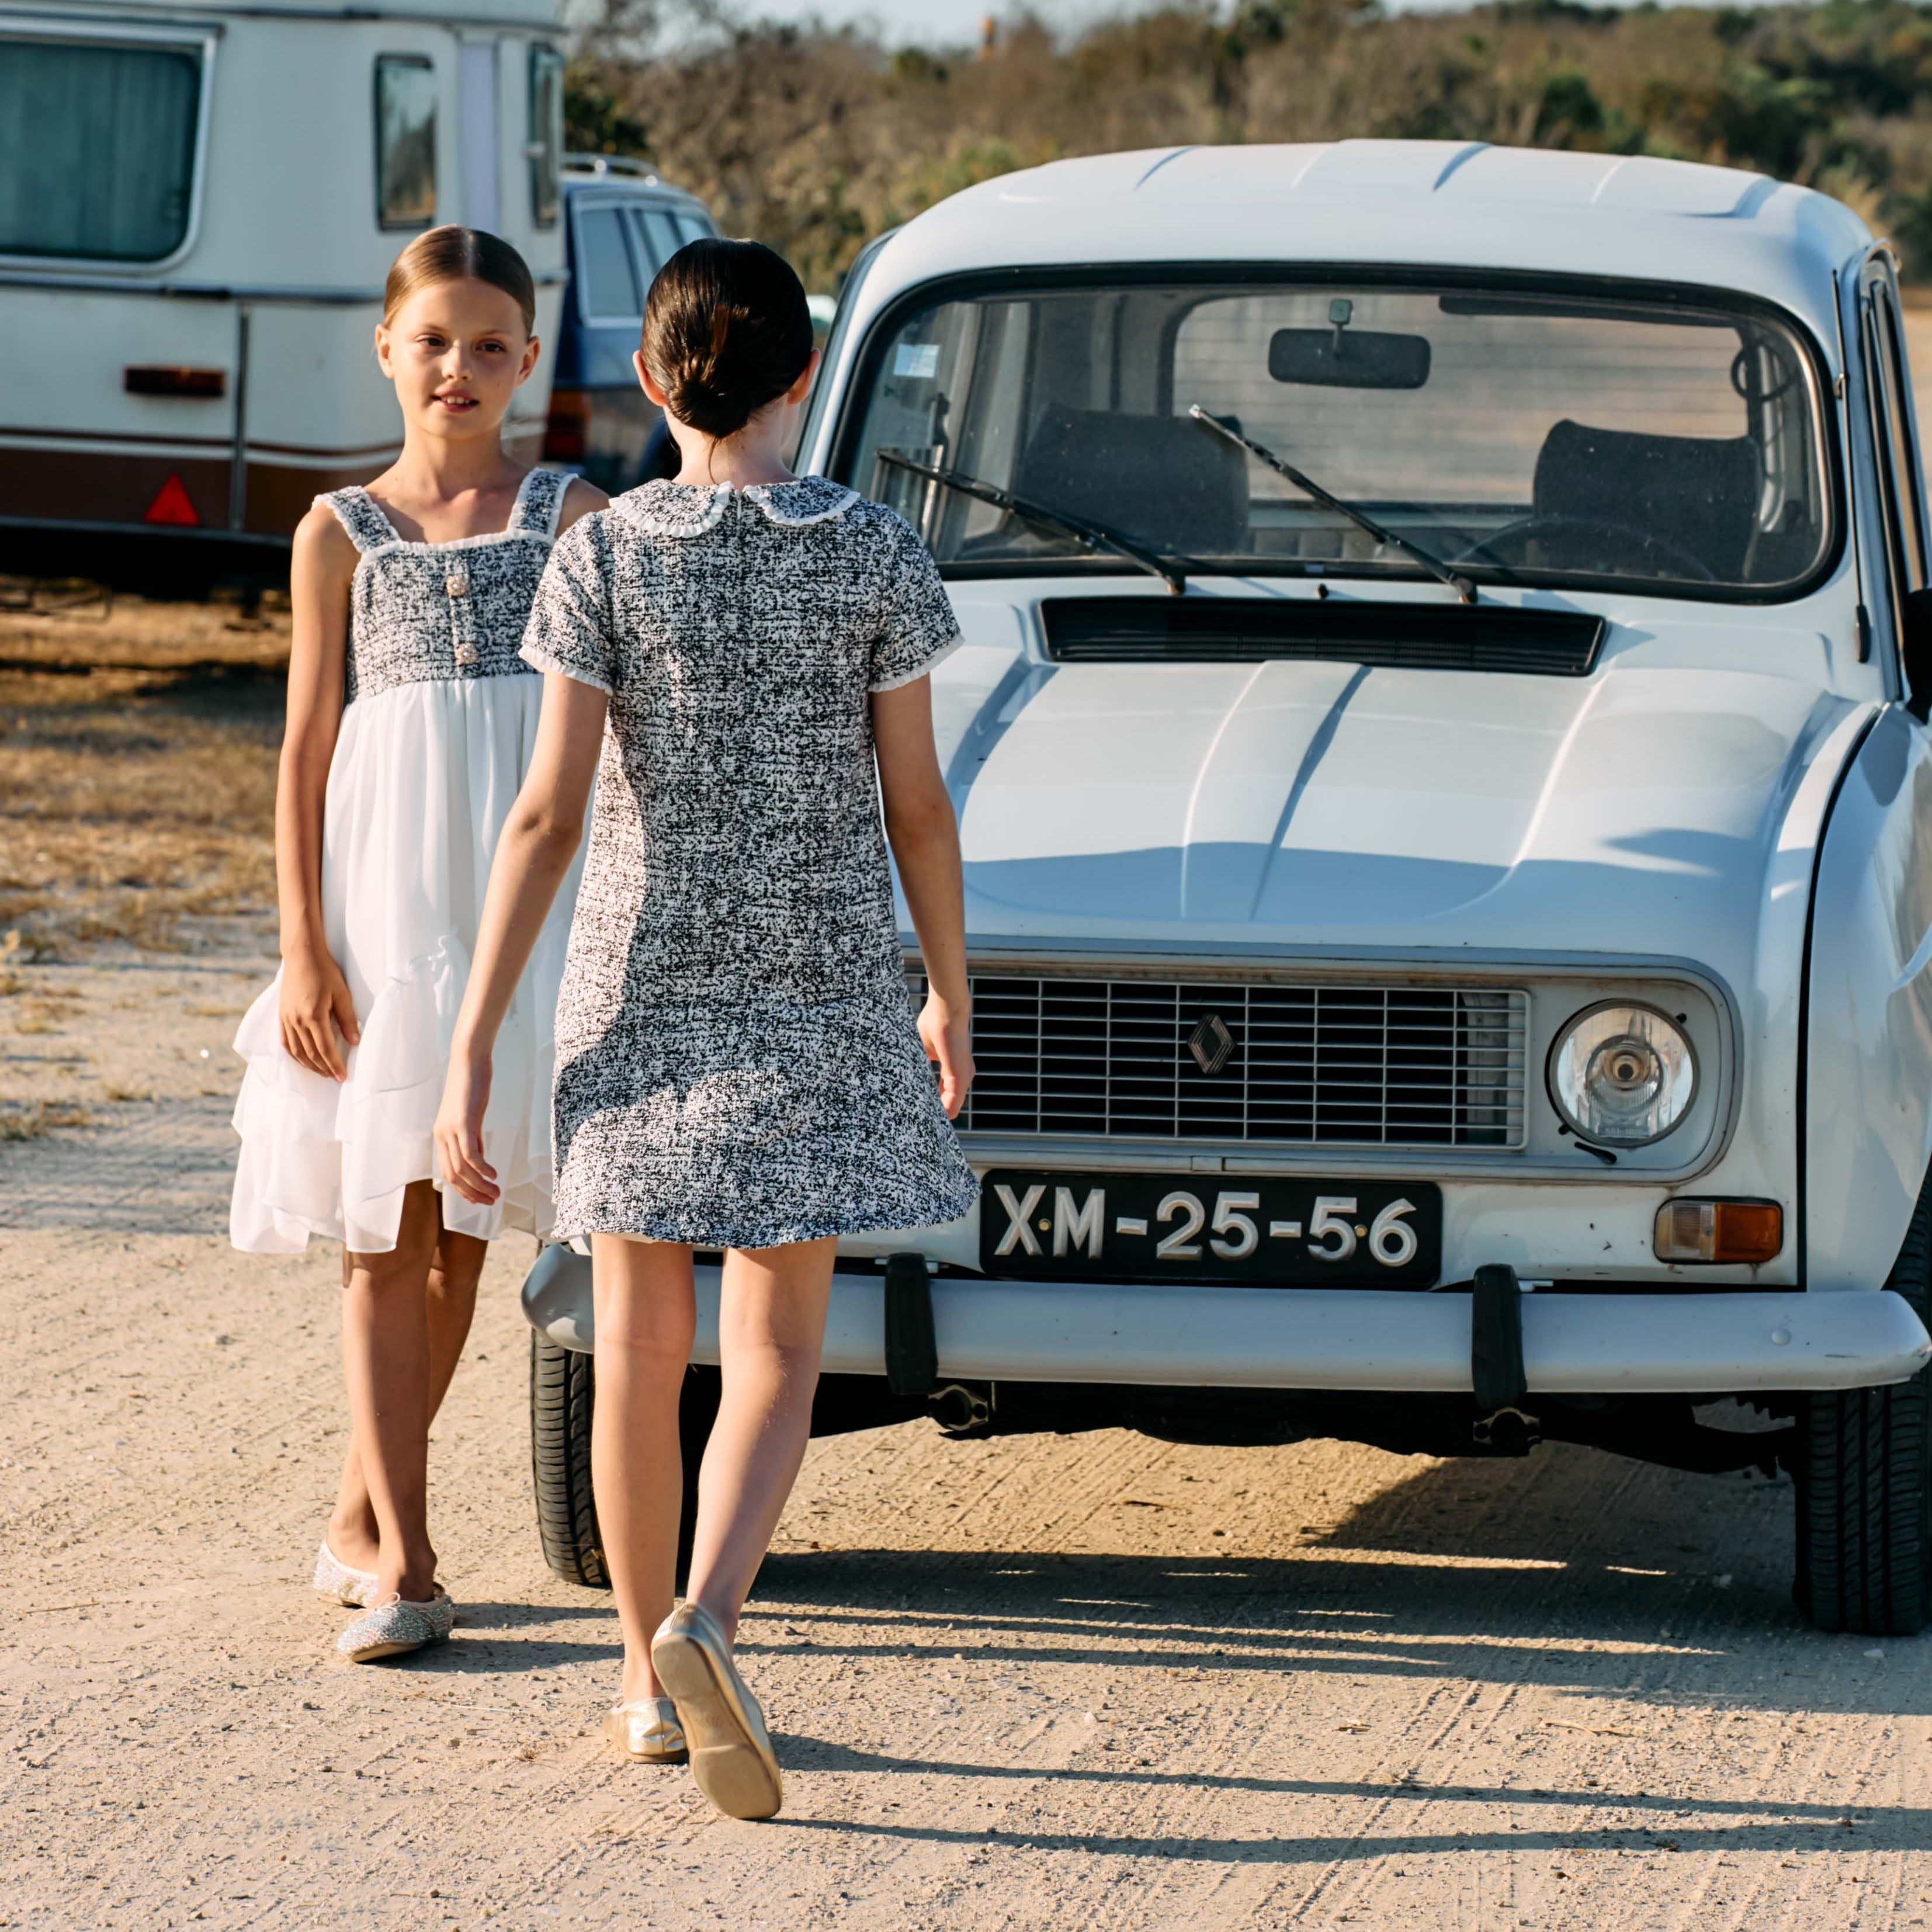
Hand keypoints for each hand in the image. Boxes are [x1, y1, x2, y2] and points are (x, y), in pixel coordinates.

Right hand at [279, 942, 358, 1080]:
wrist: (301, 955)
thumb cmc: (325, 971)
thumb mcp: (342, 993)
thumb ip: (348, 1019)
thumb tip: (355, 1042)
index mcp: (314, 1016)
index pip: (325, 1049)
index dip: (335, 1065)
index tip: (343, 1077)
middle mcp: (297, 1020)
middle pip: (311, 1053)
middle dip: (324, 1068)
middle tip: (335, 1078)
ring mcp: (287, 1019)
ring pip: (297, 1051)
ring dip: (310, 1065)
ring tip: (323, 1072)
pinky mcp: (281, 1015)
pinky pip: (286, 1042)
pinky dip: (294, 1055)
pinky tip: (303, 1060)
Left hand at [434, 1043, 498, 1204]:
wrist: (469, 1060)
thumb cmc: (472, 1085)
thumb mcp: (472, 1116)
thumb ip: (473, 1138)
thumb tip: (480, 1158)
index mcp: (442, 1136)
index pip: (449, 1173)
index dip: (464, 1190)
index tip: (481, 1200)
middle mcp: (442, 1135)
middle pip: (454, 1176)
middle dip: (473, 1193)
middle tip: (492, 1201)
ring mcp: (451, 1130)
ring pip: (463, 1169)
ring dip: (480, 1185)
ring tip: (497, 1193)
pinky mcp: (463, 1122)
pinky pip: (471, 1153)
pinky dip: (482, 1168)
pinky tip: (494, 1175)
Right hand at [918, 993, 973, 1119]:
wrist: (946, 1011)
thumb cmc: (934, 1024)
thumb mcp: (923, 1050)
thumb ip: (919, 1065)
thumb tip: (902, 1075)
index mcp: (953, 1069)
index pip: (942, 1092)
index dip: (930, 1101)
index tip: (915, 1107)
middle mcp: (961, 1075)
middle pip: (947, 1102)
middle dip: (932, 1111)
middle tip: (913, 1118)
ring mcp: (963, 1078)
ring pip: (949, 1107)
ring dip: (935, 1114)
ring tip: (917, 1121)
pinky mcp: (960, 1078)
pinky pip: (951, 1104)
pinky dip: (939, 1112)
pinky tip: (927, 1118)